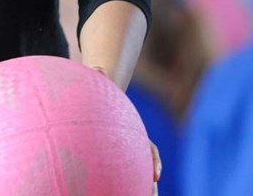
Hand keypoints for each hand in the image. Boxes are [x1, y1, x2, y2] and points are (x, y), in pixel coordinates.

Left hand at [90, 67, 160, 194]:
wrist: (96, 105)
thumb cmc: (97, 99)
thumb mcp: (99, 90)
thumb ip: (100, 81)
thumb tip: (98, 69)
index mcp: (131, 132)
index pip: (149, 148)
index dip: (154, 161)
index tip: (156, 174)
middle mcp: (132, 145)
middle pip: (146, 165)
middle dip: (151, 179)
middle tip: (153, 193)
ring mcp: (124, 154)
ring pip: (137, 173)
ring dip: (141, 186)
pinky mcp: (113, 161)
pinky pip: (121, 175)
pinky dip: (125, 185)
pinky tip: (115, 192)